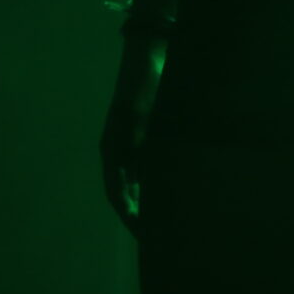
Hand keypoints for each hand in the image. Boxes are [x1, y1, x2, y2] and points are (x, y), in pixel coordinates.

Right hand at [98, 33, 164, 236]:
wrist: (154, 55)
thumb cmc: (145, 84)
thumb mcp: (139, 114)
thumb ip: (139, 143)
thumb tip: (139, 178)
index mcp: (113, 149)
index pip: (118, 192)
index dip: (130, 214)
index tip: (144, 233)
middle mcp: (122, 151)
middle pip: (129, 192)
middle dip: (141, 214)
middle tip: (160, 238)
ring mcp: (137, 143)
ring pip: (143, 182)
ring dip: (153, 201)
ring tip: (171, 222)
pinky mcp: (153, 135)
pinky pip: (155, 167)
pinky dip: (163, 183)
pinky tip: (180, 194)